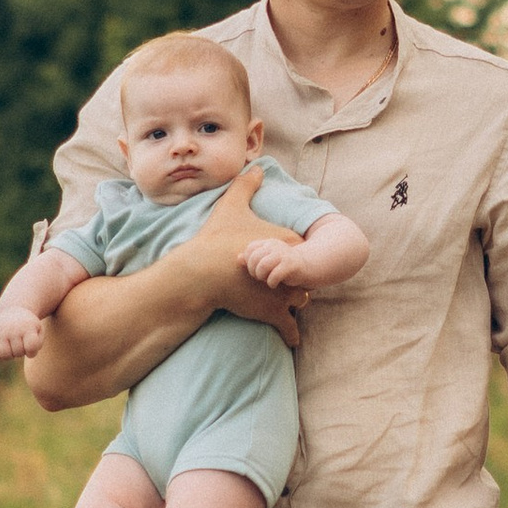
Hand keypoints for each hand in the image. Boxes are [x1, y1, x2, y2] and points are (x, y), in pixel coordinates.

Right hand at [0, 305, 45, 361]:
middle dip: (20, 352)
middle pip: (18, 353)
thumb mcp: (38, 332)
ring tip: (12, 346)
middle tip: (20, 343)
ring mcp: (0, 331)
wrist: (12, 312)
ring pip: (4, 355)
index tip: (31, 346)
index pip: (31, 347)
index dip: (32, 352)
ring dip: (9, 355)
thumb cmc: (28, 327)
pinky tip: (1, 348)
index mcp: (28, 326)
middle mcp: (13, 328)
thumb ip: (37, 345)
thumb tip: (28, 354)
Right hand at [181, 165, 305, 344]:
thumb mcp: (231, 206)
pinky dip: (291, 334)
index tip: (290, 258)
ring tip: (286, 302)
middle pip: (306, 275)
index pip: (304, 251)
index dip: (296, 256)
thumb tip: (256, 168)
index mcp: (287, 244)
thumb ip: (246, 185)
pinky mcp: (273, 314)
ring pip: (301, 299)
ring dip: (295, 301)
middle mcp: (292, 270)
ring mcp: (284, 294)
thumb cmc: (216, 239)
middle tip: (287, 279)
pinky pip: (290, 329)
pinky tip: (292, 339)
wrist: (201, 272)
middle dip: (298, 278)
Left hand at [240, 233, 302, 286]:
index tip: (256, 269)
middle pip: (254, 258)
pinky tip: (274, 284)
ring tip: (267, 280)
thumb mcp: (268, 260)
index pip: (249, 249)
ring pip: (262, 266)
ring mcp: (283, 255)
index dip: (249, 262)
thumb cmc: (285, 265)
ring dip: (262, 276)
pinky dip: (271, 282)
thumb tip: (238, 258)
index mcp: (268, 243)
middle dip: (254, 271)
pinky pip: (274, 275)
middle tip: (261, 277)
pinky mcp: (291, 265)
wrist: (309, 265)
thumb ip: (253, 258)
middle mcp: (274, 246)